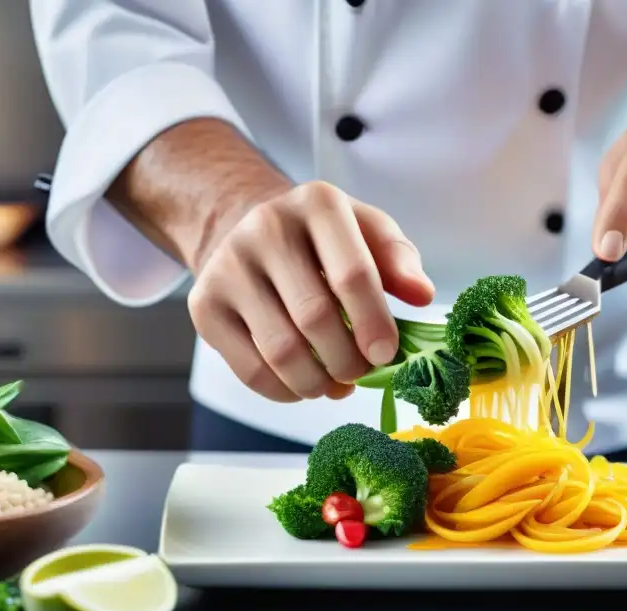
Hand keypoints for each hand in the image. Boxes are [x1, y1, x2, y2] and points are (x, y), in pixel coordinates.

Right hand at [188, 181, 433, 402]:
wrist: (245, 227)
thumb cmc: (322, 239)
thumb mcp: (367, 231)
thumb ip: (398, 260)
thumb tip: (421, 295)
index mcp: (318, 204)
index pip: (352, 274)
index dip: (374, 323)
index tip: (387, 355)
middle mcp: (266, 228)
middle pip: (315, 317)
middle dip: (348, 360)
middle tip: (361, 372)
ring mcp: (228, 266)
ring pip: (281, 350)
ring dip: (318, 382)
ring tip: (336, 383)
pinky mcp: (204, 305)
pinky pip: (250, 369)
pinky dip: (285, 391)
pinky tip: (304, 385)